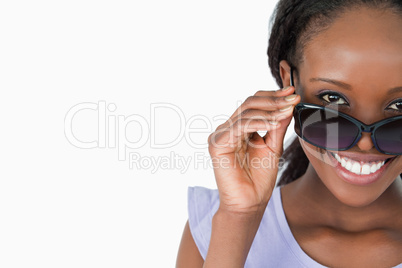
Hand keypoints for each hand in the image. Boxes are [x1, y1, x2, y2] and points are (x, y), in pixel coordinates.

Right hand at [208, 86, 299, 213]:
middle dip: (274, 99)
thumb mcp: (273, 147)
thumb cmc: (259, 179)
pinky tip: (275, 122)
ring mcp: (221, 135)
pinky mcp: (217, 144)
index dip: (273, 96)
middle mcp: (228, 129)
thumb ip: (277, 127)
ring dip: (270, 109)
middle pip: (249, 103)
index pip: (254, 104)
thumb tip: (288, 105)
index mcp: (239, 128)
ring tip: (288, 110)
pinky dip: (259, 122)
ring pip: (246, 112)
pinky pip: (240, 126)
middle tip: (293, 98)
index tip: (293, 93)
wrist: (249, 203)